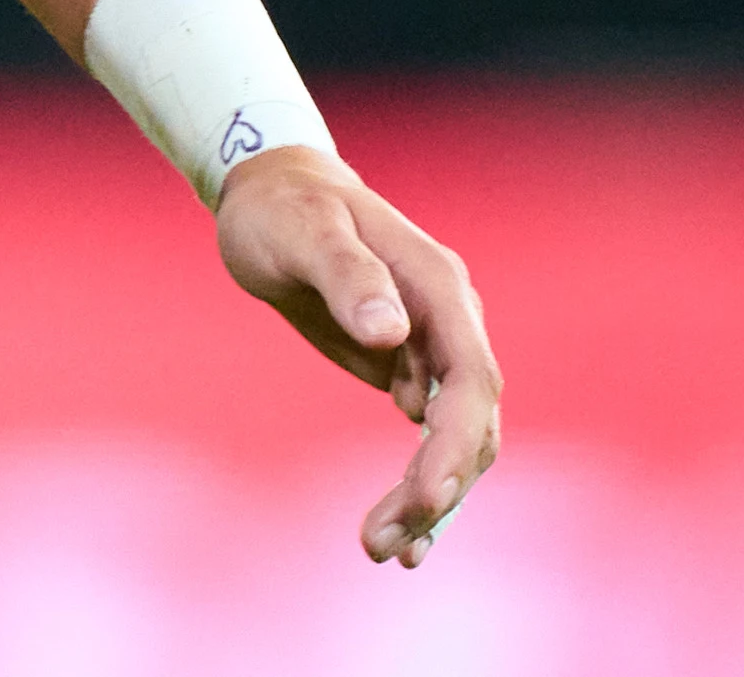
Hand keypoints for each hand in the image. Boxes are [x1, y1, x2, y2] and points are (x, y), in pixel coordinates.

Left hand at [214, 147, 500, 566]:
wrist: (273, 194)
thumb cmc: (282, 209)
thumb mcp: (303, 232)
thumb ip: (347, 276)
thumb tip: (391, 332)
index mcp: (438, 287)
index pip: (470, 378)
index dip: (456, 443)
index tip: (427, 499)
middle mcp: (450, 322)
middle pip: (470, 422)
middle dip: (437, 487)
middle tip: (383, 543)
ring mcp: (434, 348)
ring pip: (456, 439)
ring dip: (430, 498)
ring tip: (383, 550)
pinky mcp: (409, 369)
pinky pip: (431, 436)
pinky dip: (422, 483)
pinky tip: (399, 530)